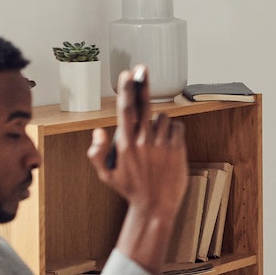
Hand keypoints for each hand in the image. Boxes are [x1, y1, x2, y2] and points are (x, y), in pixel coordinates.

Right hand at [89, 69, 189, 272]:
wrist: (156, 206)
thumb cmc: (130, 189)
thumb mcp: (106, 175)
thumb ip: (97, 153)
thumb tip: (99, 130)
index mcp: (125, 144)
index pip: (125, 110)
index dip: (126, 90)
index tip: (126, 74)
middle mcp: (143, 141)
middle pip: (143, 105)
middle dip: (141, 85)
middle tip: (141, 68)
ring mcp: (162, 144)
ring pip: (161, 117)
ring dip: (157, 123)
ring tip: (153, 143)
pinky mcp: (178, 148)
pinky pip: (176, 128)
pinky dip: (172, 131)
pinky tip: (166, 145)